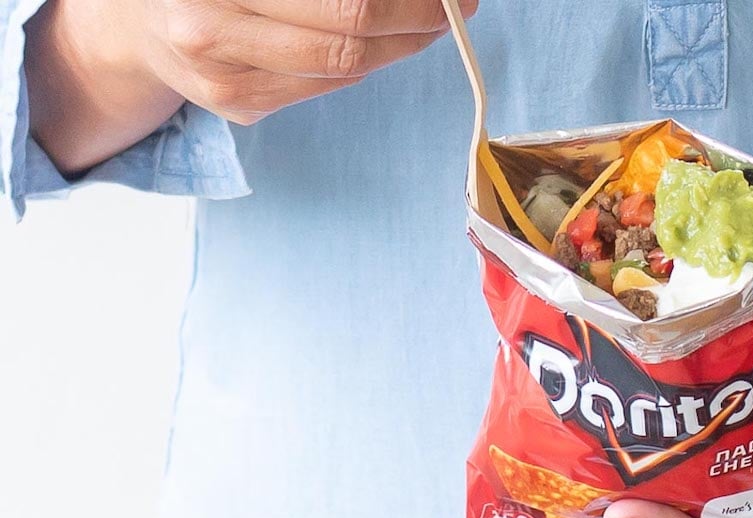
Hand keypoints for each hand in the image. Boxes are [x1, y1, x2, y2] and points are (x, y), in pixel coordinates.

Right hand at [25, 0, 475, 172]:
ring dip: (403, 45)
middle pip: (347, 32)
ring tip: (434, 20)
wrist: (131, 18)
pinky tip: (386, 42)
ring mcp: (222, 79)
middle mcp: (207, 29)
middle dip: (418, 18)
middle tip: (456, 4)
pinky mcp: (238, 108)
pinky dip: (366, 62)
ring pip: (343, 68)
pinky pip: (324, 86)